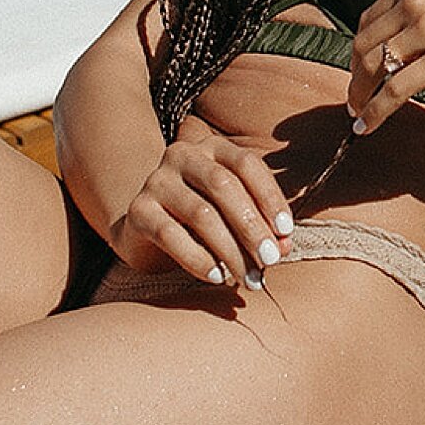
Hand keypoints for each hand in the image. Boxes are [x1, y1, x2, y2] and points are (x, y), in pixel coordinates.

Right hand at [111, 131, 295, 286]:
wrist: (146, 228)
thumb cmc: (201, 219)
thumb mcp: (233, 216)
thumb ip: (260, 225)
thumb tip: (284, 247)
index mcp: (213, 147)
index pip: (247, 164)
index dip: (269, 197)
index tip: (286, 232)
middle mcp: (182, 155)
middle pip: (224, 186)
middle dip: (252, 226)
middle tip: (270, 260)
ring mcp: (157, 181)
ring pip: (200, 213)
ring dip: (230, 249)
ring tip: (247, 277)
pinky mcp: (138, 210)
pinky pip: (171, 235)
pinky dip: (199, 259)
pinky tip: (218, 276)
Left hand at [345, 0, 424, 132]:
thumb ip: (424, 4)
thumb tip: (406, 32)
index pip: (368, 20)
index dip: (358, 49)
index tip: (359, 68)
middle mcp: (413, 2)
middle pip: (363, 45)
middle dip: (354, 75)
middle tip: (355, 97)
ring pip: (373, 67)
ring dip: (360, 95)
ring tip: (358, 113)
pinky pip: (394, 89)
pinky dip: (375, 111)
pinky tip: (367, 125)